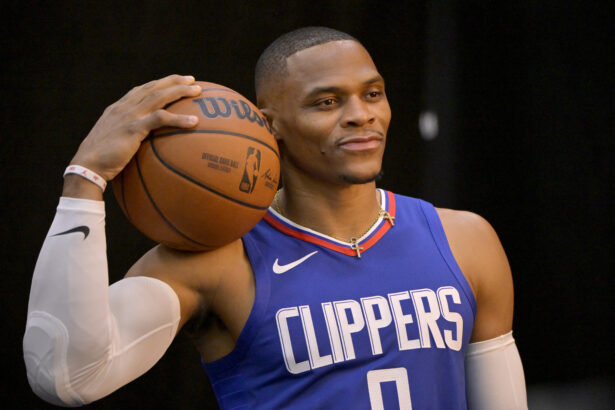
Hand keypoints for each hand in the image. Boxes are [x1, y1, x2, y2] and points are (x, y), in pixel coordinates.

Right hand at [69, 74, 201, 181]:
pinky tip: (194, 122)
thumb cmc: (101, 162)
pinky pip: (161, 119)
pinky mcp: (133, 128)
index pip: (142, 90)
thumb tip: (141, 147)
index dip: (159, 84)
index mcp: (118, 109)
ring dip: (180, 91)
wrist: (87, 166)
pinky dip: (179, 119)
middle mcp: (124, 107)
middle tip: (192, 79)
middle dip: (174, 80)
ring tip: (198, 91)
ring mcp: (129, 116)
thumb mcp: (113, 143)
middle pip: (153, 87)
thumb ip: (127, 138)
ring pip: (159, 97)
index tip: (175, 81)